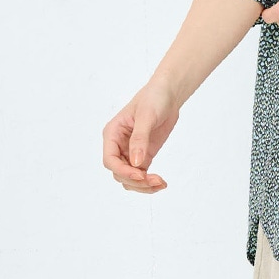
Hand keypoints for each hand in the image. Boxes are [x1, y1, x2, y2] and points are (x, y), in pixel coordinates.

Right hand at [102, 79, 181, 193]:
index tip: (140, 175)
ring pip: (129, 178)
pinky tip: (161, 183)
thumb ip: (140, 139)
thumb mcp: (146, 116)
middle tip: (155, 181)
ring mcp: (130, 152)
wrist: (169, 93)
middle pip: (119, 173)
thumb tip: (136, 163)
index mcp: (112, 134)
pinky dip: (149, 182)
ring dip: (142, 185)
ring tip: (160, 184)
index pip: (110, 160)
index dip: (123, 171)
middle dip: (135, 180)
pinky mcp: (144, 155)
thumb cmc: (154, 98)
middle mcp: (118, 145)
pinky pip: (141, 174)